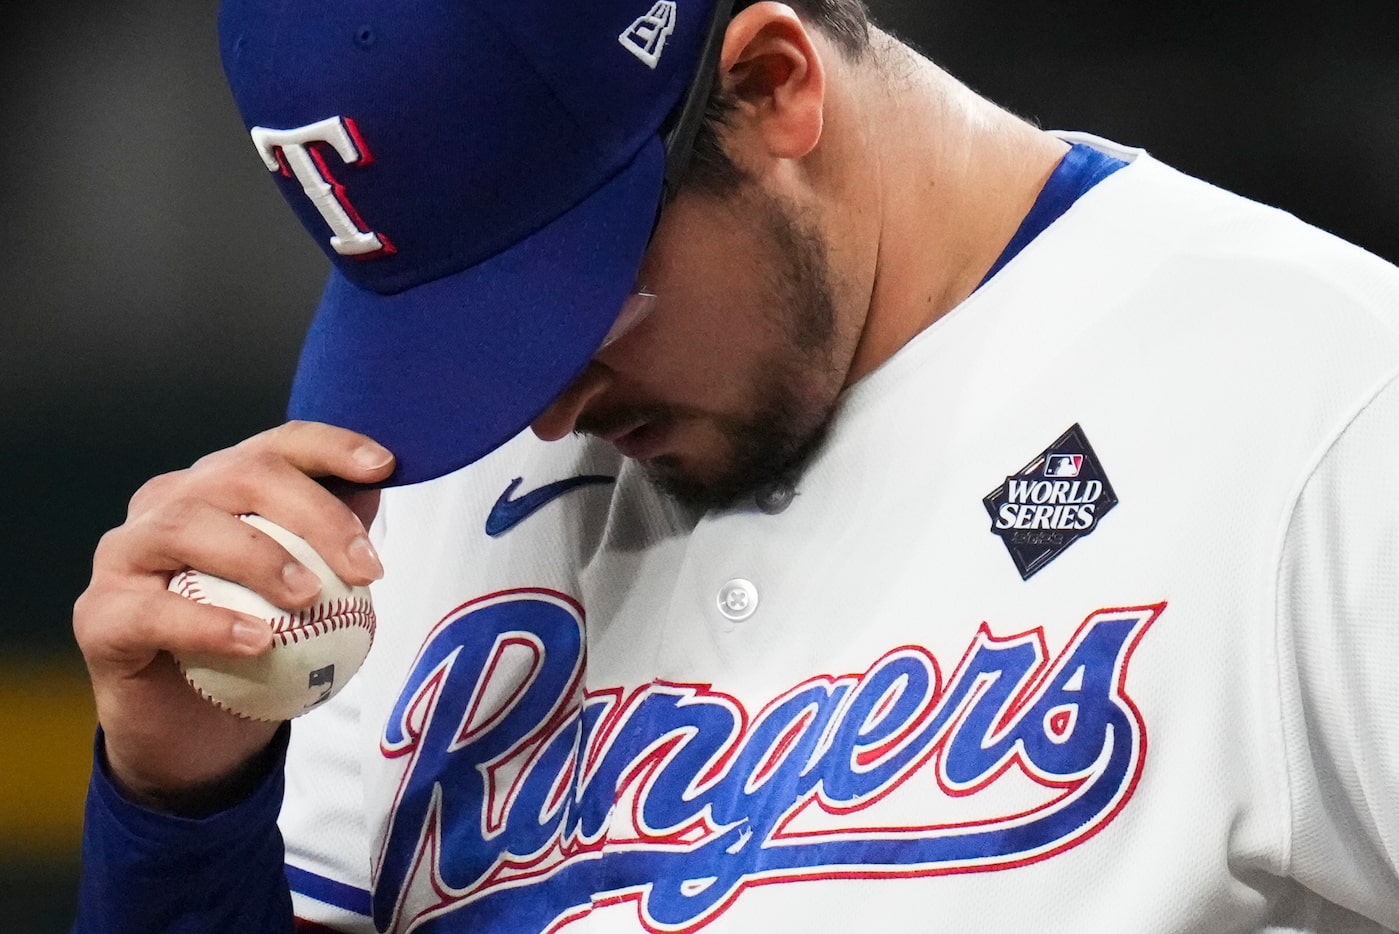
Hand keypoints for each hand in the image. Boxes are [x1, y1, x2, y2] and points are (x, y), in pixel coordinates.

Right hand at [72, 421, 393, 812]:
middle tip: (364, 568)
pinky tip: (258, 643)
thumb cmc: (259, 648)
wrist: (195, 733)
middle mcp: (168, 503)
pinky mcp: (100, 615)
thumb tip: (377, 494)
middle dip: (313, 513)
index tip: (384, 467)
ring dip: (260, 557)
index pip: (278, 447)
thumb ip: (334, 545)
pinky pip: (152, 610)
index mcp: (221, 487)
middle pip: (240, 475)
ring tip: (311, 596)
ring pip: (187, 525)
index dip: (332, 447)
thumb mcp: (310, 597)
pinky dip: (210, 624)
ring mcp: (125, 554)